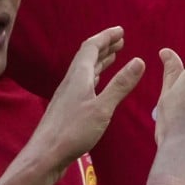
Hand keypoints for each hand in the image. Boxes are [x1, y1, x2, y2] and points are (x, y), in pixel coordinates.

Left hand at [28, 26, 144, 170]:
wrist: (46, 154)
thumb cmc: (73, 131)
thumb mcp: (102, 108)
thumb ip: (120, 85)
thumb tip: (138, 61)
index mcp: (79, 76)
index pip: (91, 47)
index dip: (106, 37)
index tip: (121, 31)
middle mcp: (71, 81)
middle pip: (87, 56)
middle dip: (104, 46)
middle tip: (120, 40)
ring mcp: (68, 94)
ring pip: (85, 70)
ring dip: (100, 61)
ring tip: (114, 56)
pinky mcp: (67, 107)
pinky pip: (83, 83)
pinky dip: (95, 76)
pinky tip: (98, 82)